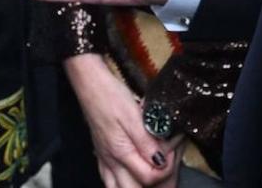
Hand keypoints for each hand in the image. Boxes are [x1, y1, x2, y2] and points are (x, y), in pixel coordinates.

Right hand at [65, 54, 183, 187]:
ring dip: (134, 187)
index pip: (149, 177)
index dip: (166, 168)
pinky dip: (120, 183)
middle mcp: (111, 161)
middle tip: (162, 169)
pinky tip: (128, 176)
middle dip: (151, 185)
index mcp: (121, 152)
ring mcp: (104, 159)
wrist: (90, 84)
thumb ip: (146, 142)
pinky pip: (108, 179)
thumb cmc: (110, 96)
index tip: (171, 152)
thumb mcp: (133, 115)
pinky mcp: (101, 154)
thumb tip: (161, 162)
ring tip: (146, 177)